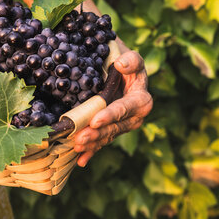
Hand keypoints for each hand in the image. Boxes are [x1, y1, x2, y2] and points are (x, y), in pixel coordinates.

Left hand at [73, 50, 152, 166]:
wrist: (120, 71)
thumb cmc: (126, 63)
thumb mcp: (132, 58)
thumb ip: (131, 60)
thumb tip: (121, 65)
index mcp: (141, 100)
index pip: (124, 109)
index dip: (110, 115)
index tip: (95, 120)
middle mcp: (134, 117)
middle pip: (114, 127)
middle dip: (97, 134)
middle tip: (80, 138)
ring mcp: (123, 126)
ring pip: (107, 136)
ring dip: (92, 143)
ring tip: (77, 146)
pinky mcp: (112, 130)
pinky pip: (102, 142)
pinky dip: (91, 152)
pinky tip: (81, 161)